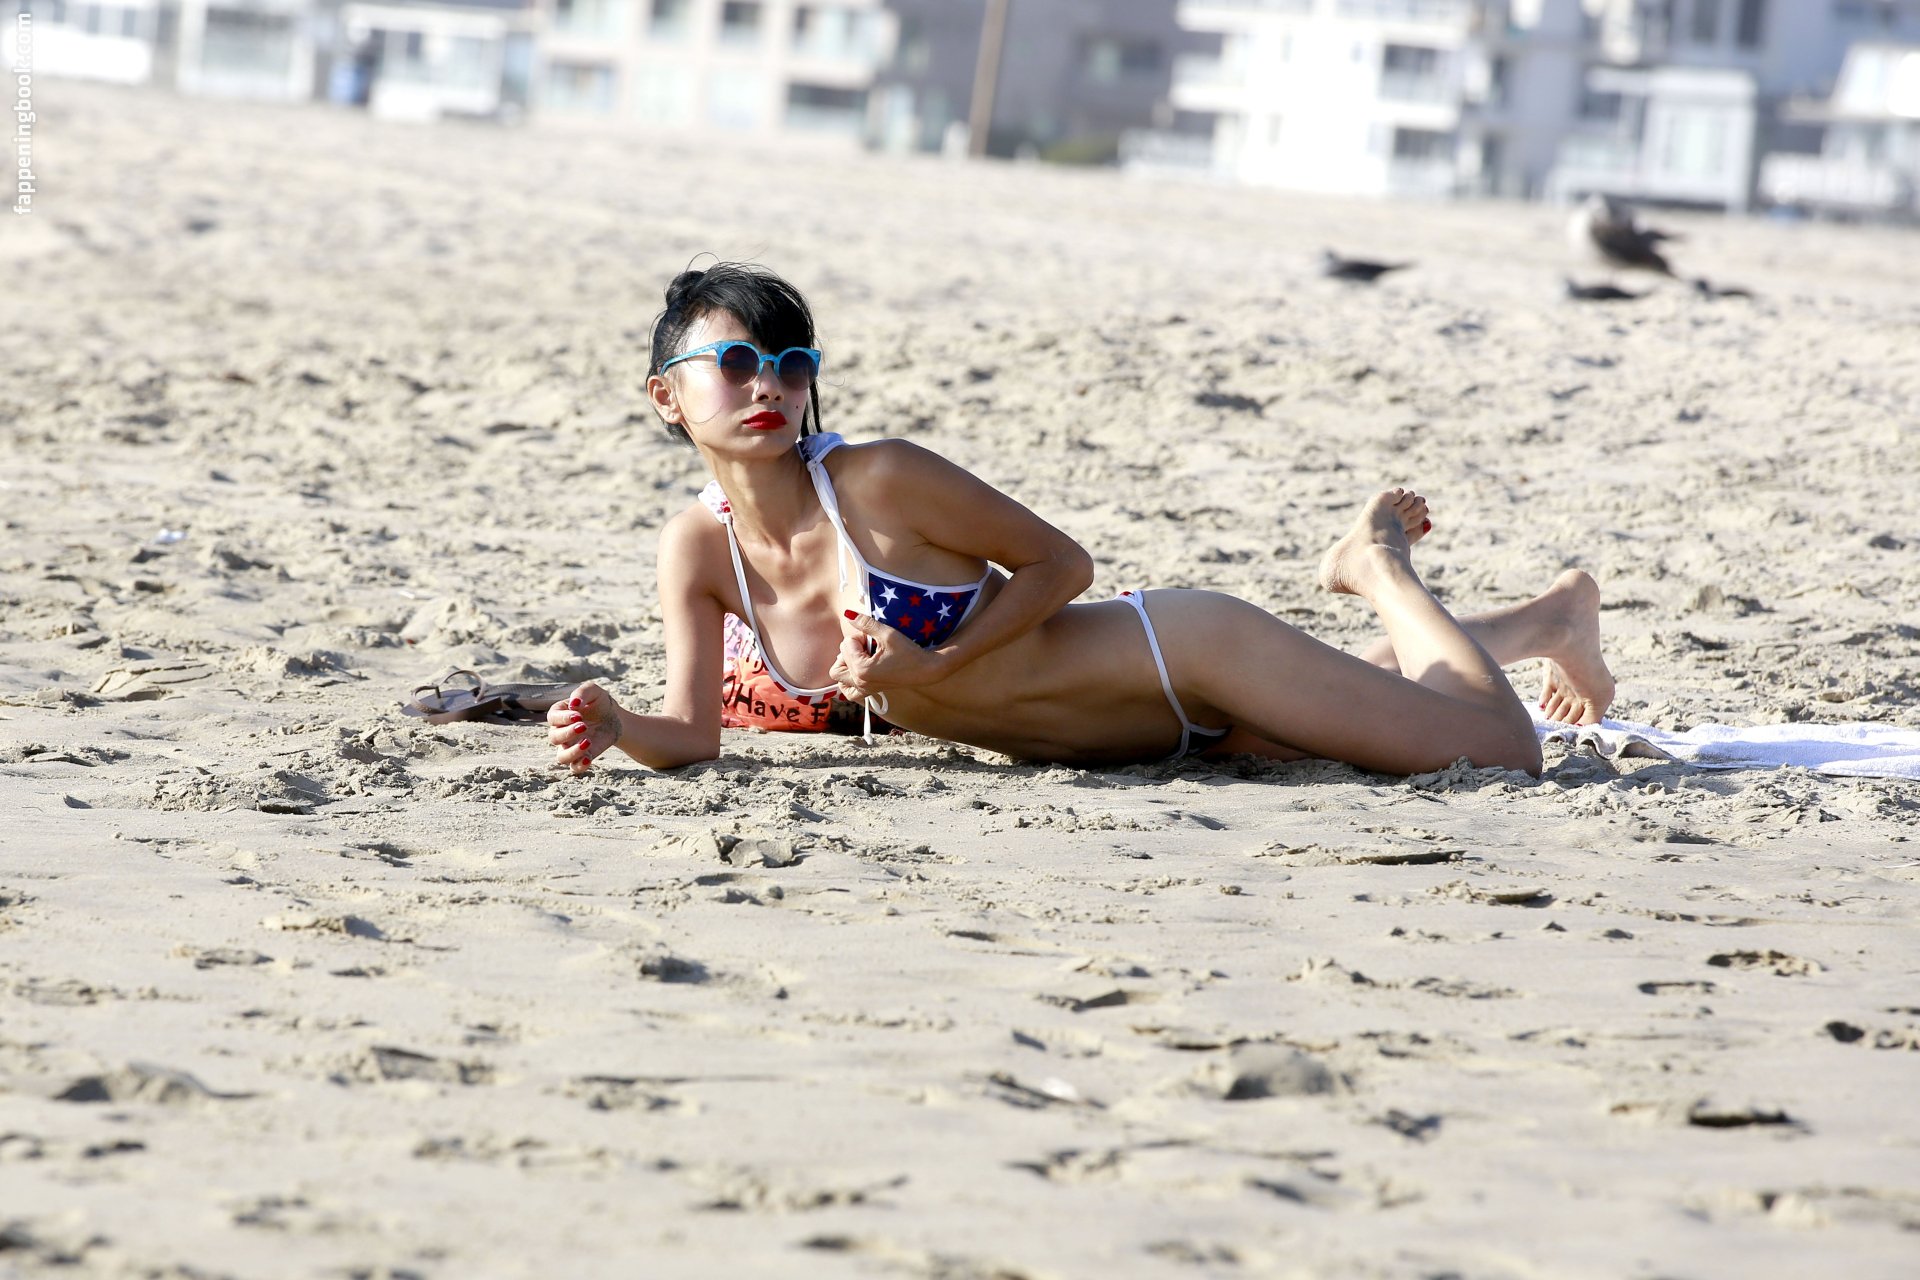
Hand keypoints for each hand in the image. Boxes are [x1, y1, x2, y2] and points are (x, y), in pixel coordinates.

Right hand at [547, 682, 620, 774]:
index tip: (579, 715)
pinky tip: (588, 759)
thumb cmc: (599, 703)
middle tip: (584, 726)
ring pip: (561, 757)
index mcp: (560, 714)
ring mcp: (570, 746)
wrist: (615, 718)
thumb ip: (582, 693)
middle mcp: (561, 732)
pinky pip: (574, 768)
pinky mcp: (582, 756)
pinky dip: (579, 766)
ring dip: (572, 752)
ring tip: (588, 742)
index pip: (553, 718)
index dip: (563, 718)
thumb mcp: (594, 692)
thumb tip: (574, 703)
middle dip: (568, 733)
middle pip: (554, 737)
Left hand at [829, 610, 945, 702]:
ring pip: (839, 676)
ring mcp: (864, 690)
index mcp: (862, 670)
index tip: (875, 638)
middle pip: (839, 660)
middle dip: (850, 649)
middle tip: (868, 646)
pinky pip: (848, 690)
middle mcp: (860, 682)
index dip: (859, 636)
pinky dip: (848, 680)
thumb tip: (847, 614)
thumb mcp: (887, 634)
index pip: (846, 645)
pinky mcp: (868, 692)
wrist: (926, 670)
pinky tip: (858, 669)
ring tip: (860, 656)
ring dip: (845, 664)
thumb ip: (865, 623)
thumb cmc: (909, 652)